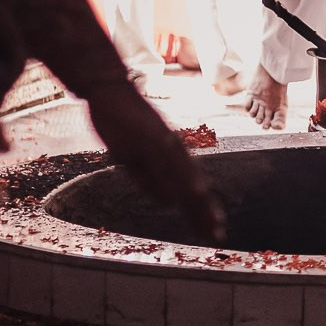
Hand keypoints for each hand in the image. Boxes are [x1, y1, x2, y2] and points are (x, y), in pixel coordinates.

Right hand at [84, 82, 223, 238]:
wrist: (110, 90)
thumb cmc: (122, 123)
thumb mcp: (132, 159)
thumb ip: (149, 180)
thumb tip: (167, 203)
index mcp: (171, 156)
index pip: (191, 188)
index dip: (201, 210)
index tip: (213, 231)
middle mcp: (173, 150)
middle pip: (193, 186)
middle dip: (204, 212)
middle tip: (216, 235)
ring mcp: (163, 141)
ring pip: (185, 175)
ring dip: (196, 199)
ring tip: (209, 219)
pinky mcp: (150, 134)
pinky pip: (166, 159)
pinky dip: (177, 175)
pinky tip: (185, 188)